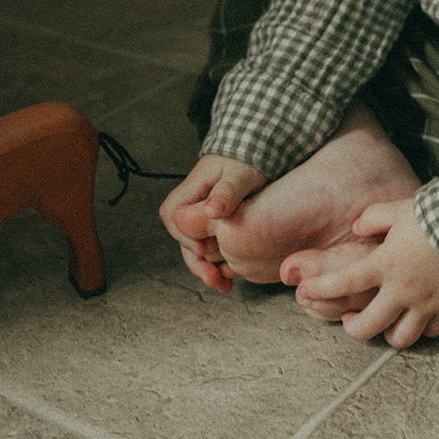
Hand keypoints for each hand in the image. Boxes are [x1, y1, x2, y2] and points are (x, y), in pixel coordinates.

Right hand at [159, 153, 266, 291]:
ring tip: (222, 285)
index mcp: (192, 189)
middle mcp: (194, 204)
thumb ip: (227, 191)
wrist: (264, 153)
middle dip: (197, 262)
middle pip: (184, 237)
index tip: (201, 250)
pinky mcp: (219, 224)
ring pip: (198, 245)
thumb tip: (212, 209)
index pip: (174, 216)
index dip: (185, 237)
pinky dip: (220, 263)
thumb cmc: (250, 159)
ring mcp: (205, 216)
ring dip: (207, 267)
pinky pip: (213, 246)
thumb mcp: (241, 173)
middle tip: (213, 279)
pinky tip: (229, 277)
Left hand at [286, 198, 438, 347]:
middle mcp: (402, 290)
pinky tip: (418, 318)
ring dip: (387, 333)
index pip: (342, 284)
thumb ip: (371, 219)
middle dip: (353, 328)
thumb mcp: (397, 208)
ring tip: (384, 322)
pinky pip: (431, 332)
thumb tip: (356, 229)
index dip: (320, 289)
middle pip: (367, 327)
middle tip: (350, 319)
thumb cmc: (437, 213)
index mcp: (384, 264)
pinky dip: (422, 328)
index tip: (306, 291)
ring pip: (400, 338)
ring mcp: (427, 304)